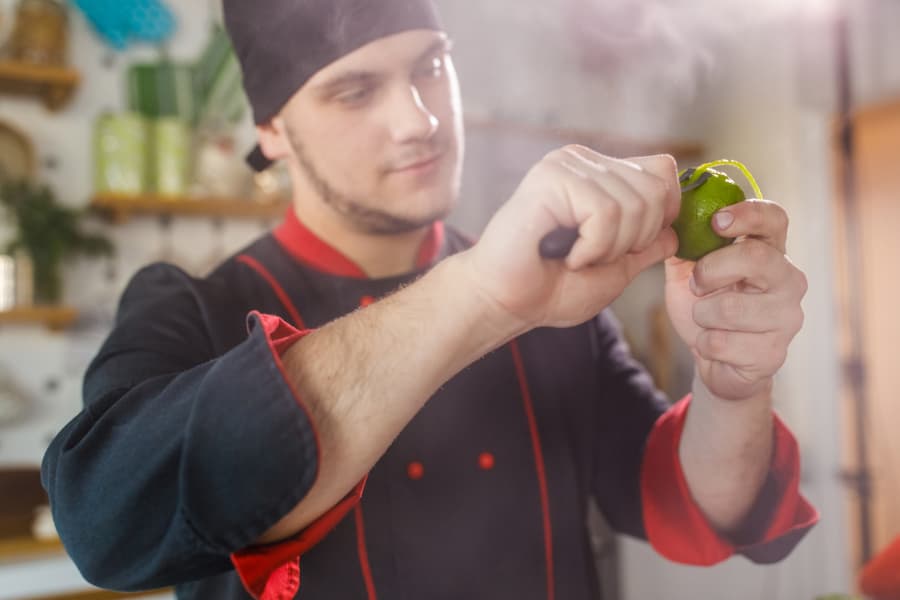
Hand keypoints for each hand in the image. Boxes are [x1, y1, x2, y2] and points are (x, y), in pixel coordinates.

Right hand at [462, 146, 679, 332]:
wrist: (505, 302)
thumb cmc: (551, 288)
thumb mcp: (617, 269)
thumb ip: (648, 245)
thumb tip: (676, 229)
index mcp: (600, 174)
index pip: (662, 170)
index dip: (663, 212)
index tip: (632, 247)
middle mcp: (584, 161)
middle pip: (656, 188)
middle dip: (636, 239)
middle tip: (595, 257)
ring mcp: (566, 165)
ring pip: (633, 204)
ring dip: (610, 249)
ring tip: (576, 258)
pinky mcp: (551, 177)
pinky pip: (605, 212)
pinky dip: (592, 247)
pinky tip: (566, 256)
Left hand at [665, 199, 807, 399]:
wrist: (714, 361)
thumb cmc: (705, 308)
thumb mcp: (688, 271)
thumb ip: (683, 243)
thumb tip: (667, 215)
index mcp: (770, 252)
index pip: (774, 219)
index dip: (747, 214)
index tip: (716, 221)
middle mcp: (788, 280)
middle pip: (755, 257)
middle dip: (710, 270)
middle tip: (696, 285)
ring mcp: (787, 318)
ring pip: (731, 308)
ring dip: (701, 315)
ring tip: (706, 320)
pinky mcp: (774, 353)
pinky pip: (721, 343)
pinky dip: (704, 344)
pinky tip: (714, 345)